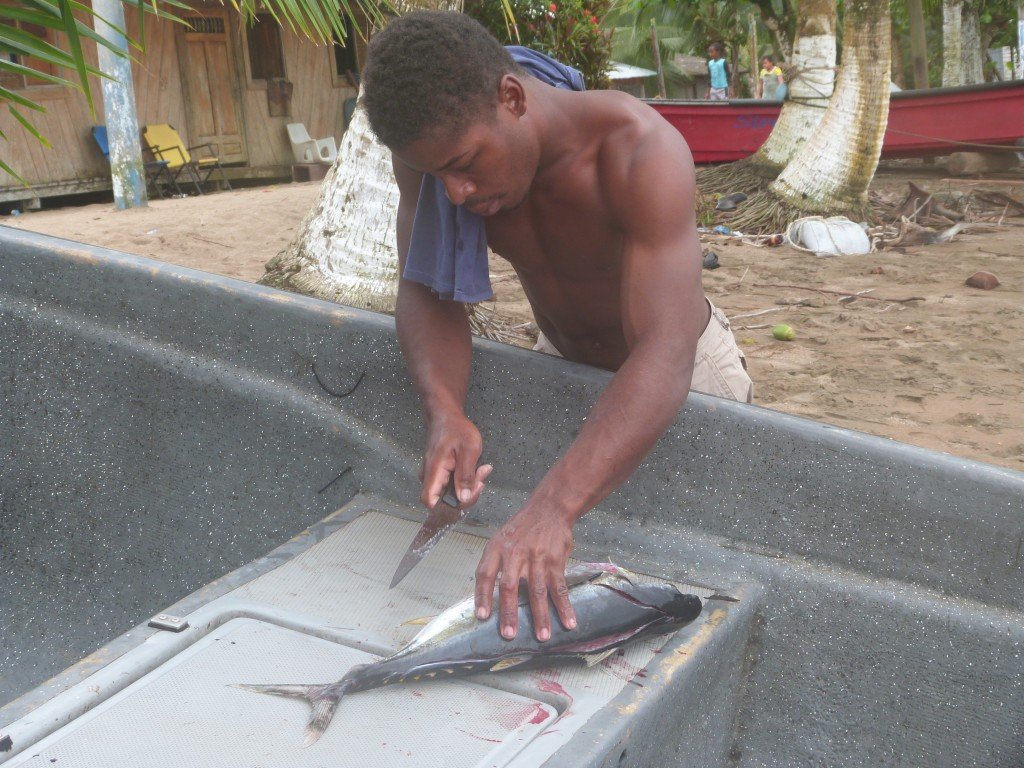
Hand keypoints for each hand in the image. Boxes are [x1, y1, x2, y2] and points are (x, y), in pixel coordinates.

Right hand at [421, 411, 491, 508]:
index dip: (448, 506)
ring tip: (481, 469)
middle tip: (481, 475)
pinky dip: (466, 480)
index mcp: (434, 472)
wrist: (445, 416)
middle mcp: (430, 477)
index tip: (467, 494)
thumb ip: (466, 475)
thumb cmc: (456, 429)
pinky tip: (475, 468)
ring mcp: (434, 476)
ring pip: (451, 493)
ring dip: (469, 486)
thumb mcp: (468, 449)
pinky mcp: (440, 473)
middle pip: (445, 500)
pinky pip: (453, 485)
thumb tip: (463, 499)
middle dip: (467, 493)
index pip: (430, 502)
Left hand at [474, 505, 576, 641]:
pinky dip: (564, 606)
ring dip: (541, 616)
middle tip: (509, 635)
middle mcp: (514, 553)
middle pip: (509, 587)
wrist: (549, 508)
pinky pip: (559, 587)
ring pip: (537, 591)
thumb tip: (489, 595)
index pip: (485, 574)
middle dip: (509, 613)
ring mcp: (536, 557)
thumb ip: (496, 563)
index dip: (482, 596)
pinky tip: (568, 621)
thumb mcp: (501, 538)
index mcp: (497, 548)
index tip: (482, 616)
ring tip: (542, 637)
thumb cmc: (522, 528)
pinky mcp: (555, 560)